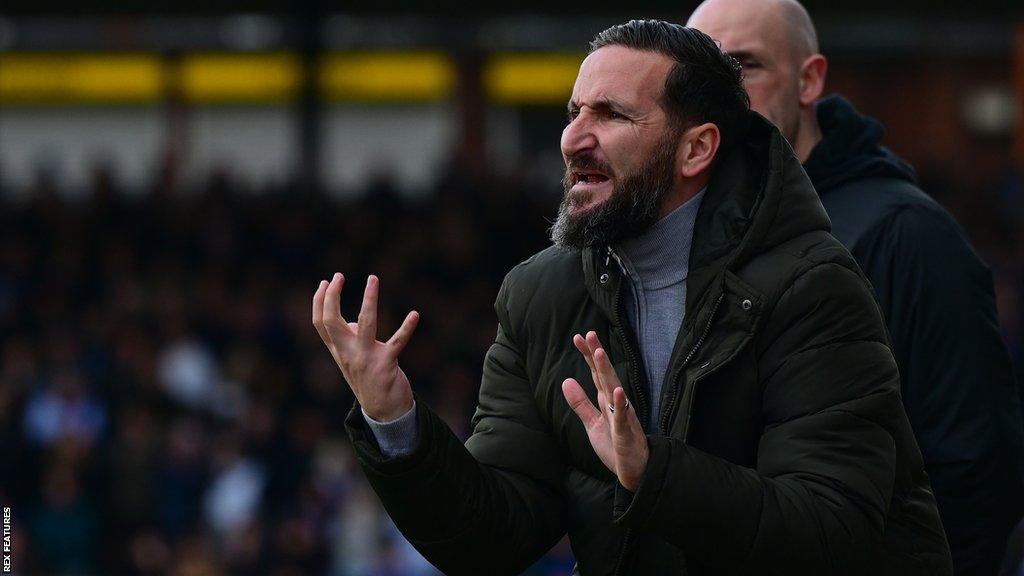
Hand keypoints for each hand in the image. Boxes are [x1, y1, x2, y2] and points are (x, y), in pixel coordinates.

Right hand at [312, 273, 419, 421]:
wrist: (383, 412)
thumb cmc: (369, 380)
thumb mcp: (353, 360)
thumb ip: (349, 340)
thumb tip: (352, 322)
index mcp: (339, 351)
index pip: (320, 324)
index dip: (319, 302)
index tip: (326, 282)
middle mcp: (348, 354)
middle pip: (331, 322)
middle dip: (332, 297)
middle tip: (338, 276)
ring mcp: (367, 358)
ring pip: (365, 323)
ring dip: (369, 299)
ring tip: (373, 279)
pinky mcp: (387, 364)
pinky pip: (398, 342)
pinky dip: (407, 327)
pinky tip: (415, 314)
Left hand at [562, 331, 648, 491]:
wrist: (635, 471)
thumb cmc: (615, 446)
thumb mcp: (592, 423)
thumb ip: (580, 403)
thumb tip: (566, 381)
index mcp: (607, 401)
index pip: (596, 374)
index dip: (588, 356)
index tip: (579, 337)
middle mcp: (616, 403)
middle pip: (604, 375)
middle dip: (597, 355)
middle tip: (589, 334)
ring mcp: (622, 416)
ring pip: (613, 390)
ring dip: (607, 371)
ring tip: (599, 353)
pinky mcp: (625, 433)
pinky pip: (622, 417)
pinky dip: (620, 404)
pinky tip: (617, 391)